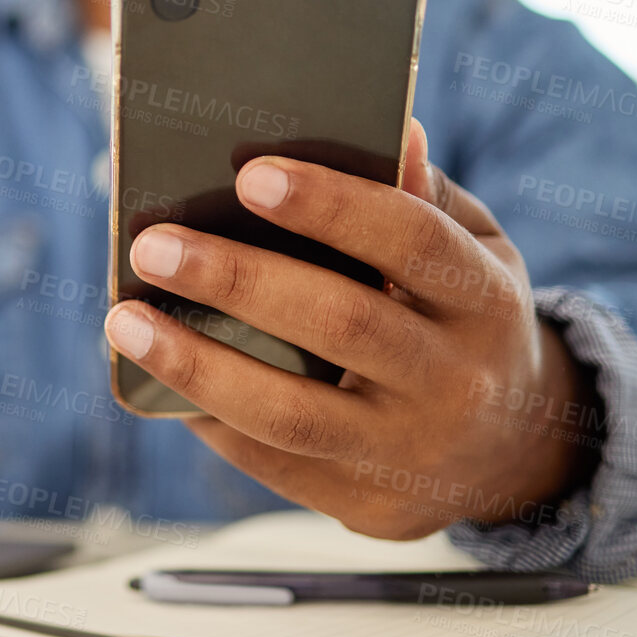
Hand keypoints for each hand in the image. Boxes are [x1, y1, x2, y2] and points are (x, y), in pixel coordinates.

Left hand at [103, 120, 600, 538]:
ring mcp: (408, 452)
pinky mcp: (363, 506)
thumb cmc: (463, 321)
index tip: (250, 174)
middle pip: (341, 325)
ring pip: (291, 413)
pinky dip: (208, 417)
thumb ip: (424, 197)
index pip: (410, 239)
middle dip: (237, 281)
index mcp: (485, 300)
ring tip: (126, 323)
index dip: (332, 206)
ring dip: (196, 365)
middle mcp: (456, 380)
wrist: (510, 452)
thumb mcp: (473, 252)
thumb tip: (394, 130)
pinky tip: (156, 378)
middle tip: (153, 246)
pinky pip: (270, 461)